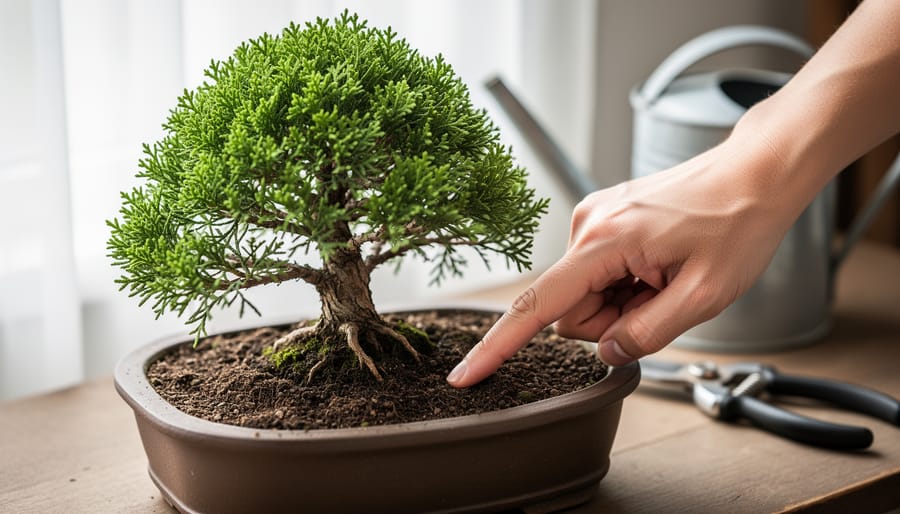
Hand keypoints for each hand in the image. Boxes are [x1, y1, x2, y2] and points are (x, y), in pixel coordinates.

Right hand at [447, 139, 792, 387]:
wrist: (756, 173)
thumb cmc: (737, 223)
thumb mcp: (705, 296)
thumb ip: (649, 333)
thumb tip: (608, 351)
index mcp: (605, 242)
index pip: (539, 305)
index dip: (499, 347)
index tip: (466, 375)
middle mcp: (587, 225)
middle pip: (571, 308)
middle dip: (612, 319)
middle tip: (663, 298)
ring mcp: (594, 218)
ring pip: (586, 293)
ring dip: (622, 300)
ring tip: (665, 277)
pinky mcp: (604, 218)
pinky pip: (597, 272)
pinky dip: (625, 281)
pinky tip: (659, 263)